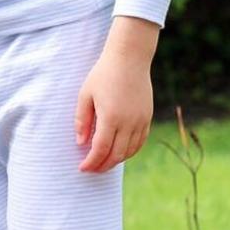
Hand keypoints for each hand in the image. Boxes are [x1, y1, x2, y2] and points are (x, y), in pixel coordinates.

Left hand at [75, 17, 158, 173]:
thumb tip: (81, 143)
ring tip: (103, 163)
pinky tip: (119, 152)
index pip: (101, 149)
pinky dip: (129, 151)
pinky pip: (140, 142)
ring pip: (130, 151)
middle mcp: (129, 123)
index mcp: (111, 117)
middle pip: (117, 155)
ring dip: (116, 160)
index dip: (91, 162)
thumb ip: (82, 120)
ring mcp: (141, 121)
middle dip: (103, 165)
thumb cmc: (103, 74)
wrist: (129, 59)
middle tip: (91, 170)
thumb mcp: (85, 95)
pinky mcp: (148, 118)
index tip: (82, 168)